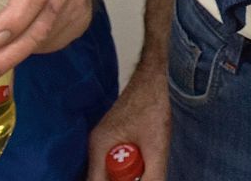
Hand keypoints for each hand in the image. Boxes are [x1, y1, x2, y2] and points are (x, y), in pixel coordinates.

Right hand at [87, 58, 170, 180]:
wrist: (152, 79)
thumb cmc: (152, 106)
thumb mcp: (156, 146)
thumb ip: (153, 175)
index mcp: (99, 147)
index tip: (132, 180)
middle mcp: (94, 147)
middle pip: (102, 179)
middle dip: (122, 180)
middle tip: (142, 167)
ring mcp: (100, 143)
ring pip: (108, 173)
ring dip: (126, 174)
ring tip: (144, 159)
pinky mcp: (109, 141)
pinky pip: (113, 164)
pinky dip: (127, 166)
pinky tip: (142, 156)